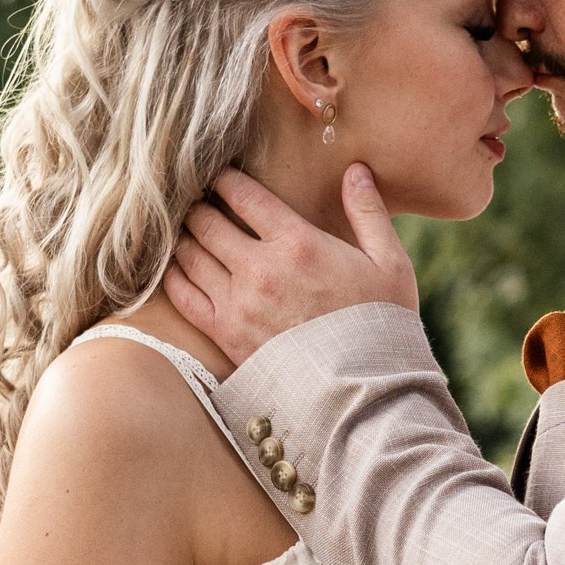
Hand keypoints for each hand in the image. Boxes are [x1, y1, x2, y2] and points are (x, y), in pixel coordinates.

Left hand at [165, 163, 417, 365]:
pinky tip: (177, 267)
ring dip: (185, 237)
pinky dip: (173, 275)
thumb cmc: (381, 327)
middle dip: (199, 206)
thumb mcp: (390, 264)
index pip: (242, 194)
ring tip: (187, 232)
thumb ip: (369, 213)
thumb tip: (356, 170)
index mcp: (298, 243)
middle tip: (197, 201)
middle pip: (206, 221)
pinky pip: (182, 295)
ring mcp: (237, 303)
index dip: (225, 179)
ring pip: (189, 254)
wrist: (364, 394)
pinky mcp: (224, 335)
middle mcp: (260, 269)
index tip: (219, 174)